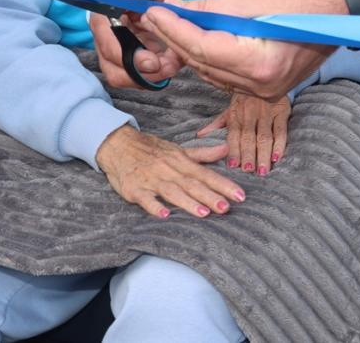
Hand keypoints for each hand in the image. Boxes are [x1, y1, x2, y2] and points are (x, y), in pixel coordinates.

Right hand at [92, 0, 188, 88]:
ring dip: (149, 76)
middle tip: (164, 67)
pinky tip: (173, 63)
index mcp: (106, 12)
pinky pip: (139, 75)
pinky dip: (156, 75)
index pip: (105, 37)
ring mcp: (120, 48)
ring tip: (173, 65)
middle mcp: (108, 34)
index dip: (123, 53)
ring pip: (125, 75)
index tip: (149, 60)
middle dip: (138, 72)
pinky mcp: (134, 57)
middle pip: (112, 64)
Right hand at [94, 125, 244, 218]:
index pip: (206, 174)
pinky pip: (145, 199)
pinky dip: (154, 206)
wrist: (118, 143)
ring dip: (188, 202)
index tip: (240, 196)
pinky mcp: (134, 189)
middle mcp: (169, 170)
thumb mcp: (178, 150)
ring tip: (203, 213)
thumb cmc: (151, 149)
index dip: (223, 185)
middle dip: (210, 196)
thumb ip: (203, 154)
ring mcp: (152, 179)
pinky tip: (164, 215)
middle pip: (192, 184)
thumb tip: (227, 150)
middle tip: (227, 208)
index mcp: (181, 161)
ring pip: (172, 191)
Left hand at [141, 0, 341, 98]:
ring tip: (167, 24)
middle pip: (203, 63)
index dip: (174, 29)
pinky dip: (206, 58)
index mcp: (259, 63)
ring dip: (188, 48)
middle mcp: (260, 85)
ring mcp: (263, 91)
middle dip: (174, 37)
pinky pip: (223, 76)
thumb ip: (211, 8)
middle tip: (153, 15)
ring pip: (210, 72)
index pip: (203, 48)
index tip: (154, 11)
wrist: (334, 14)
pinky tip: (194, 39)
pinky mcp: (263, 88)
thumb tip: (174, 8)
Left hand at [199, 92, 290, 175]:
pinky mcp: (281, 111)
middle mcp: (251, 114)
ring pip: (265, 136)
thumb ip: (216, 124)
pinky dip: (279, 144)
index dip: (234, 150)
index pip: (234, 135)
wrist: (265, 79)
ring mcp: (267, 113)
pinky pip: (280, 130)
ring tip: (262, 170)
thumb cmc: (245, 99)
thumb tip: (199, 135)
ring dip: (263, 154)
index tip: (233, 166)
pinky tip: (276, 157)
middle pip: (249, 137)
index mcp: (236, 114)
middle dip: (248, 155)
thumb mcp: (230, 109)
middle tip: (249, 171)